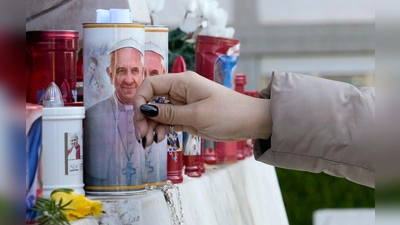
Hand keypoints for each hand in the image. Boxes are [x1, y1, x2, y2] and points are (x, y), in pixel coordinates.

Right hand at [133, 71, 271, 145]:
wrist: (250, 122)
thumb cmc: (228, 113)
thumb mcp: (197, 115)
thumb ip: (170, 114)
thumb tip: (145, 110)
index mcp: (182, 82)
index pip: (151, 84)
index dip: (140, 99)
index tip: (138, 118)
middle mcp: (180, 90)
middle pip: (152, 100)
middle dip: (143, 117)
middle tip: (141, 136)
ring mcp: (183, 104)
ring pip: (158, 113)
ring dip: (151, 126)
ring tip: (149, 142)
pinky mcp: (187, 116)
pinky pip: (168, 121)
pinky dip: (161, 130)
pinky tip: (158, 139)